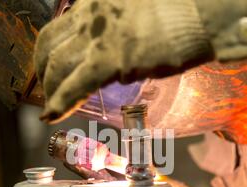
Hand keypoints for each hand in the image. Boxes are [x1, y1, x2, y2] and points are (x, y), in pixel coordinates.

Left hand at [34, 0, 212, 122]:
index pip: (61, 25)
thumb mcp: (143, 6)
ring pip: (57, 65)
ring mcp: (97, 36)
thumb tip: (122, 47)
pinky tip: (52, 115)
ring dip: (50, 90)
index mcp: (96, 0)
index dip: (51, 48)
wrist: (204, 11)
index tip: (51, 64)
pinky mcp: (109, 60)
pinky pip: (75, 86)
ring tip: (51, 107)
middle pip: (49, 43)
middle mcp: (90, 14)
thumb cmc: (184, 8)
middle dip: (42, 70)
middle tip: (46, 87)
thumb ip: (125, 21)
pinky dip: (60, 103)